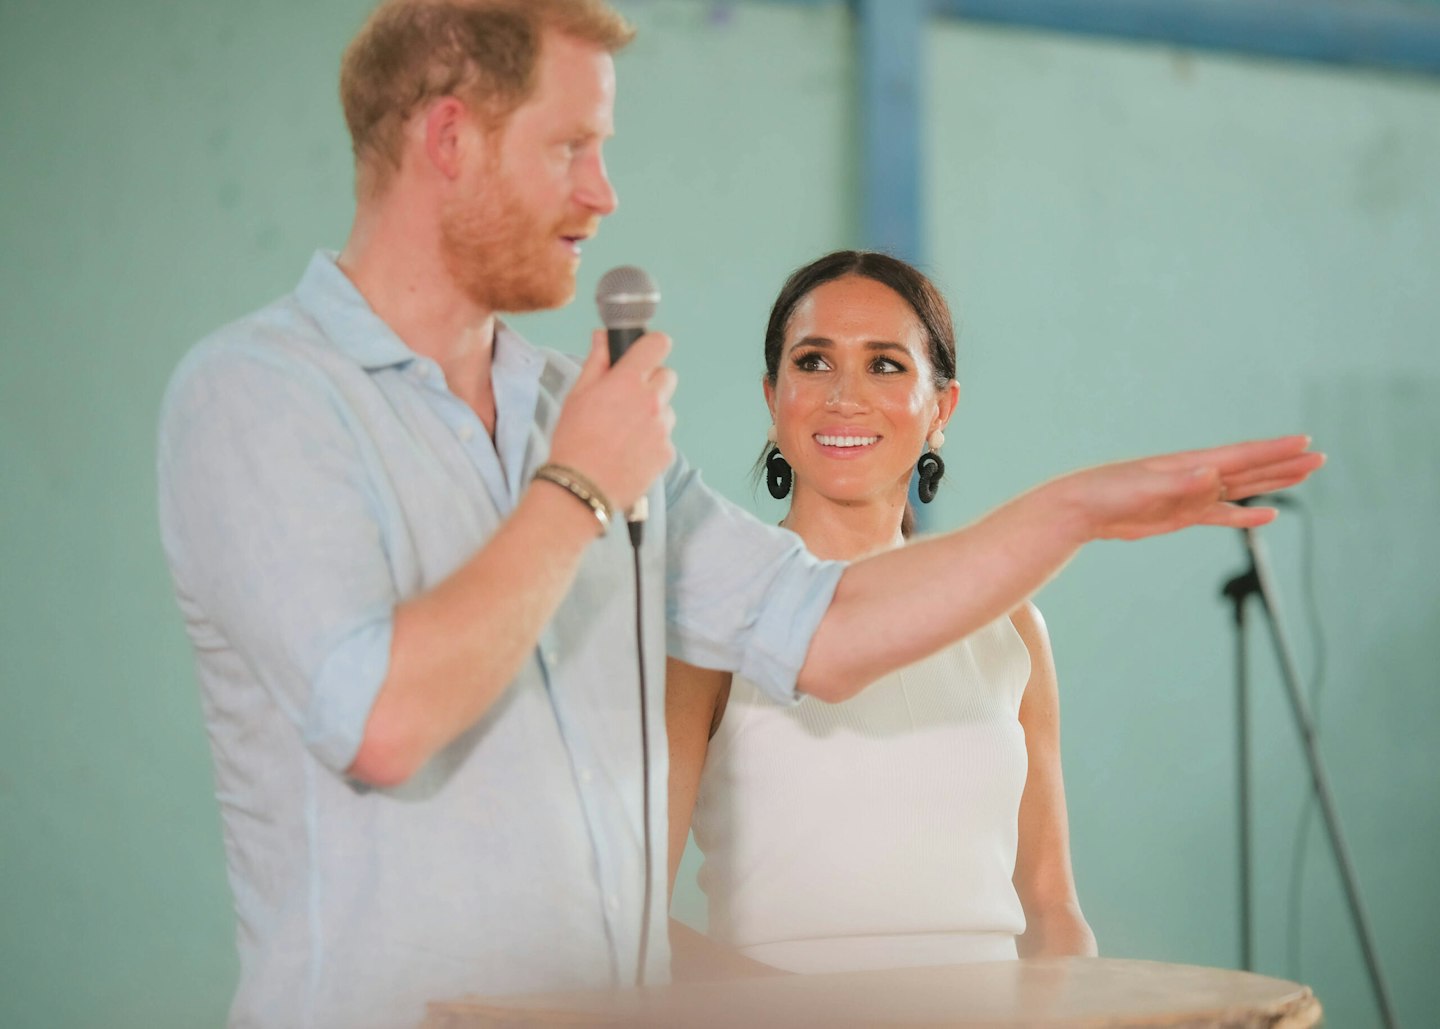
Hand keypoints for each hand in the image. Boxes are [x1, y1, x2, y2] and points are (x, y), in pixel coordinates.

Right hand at [547, 329, 677, 511]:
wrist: (581, 486)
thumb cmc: (574, 440)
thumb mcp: (577, 394)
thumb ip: (596, 361)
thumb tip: (602, 337)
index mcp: (628, 381)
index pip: (658, 345)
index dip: (652, 346)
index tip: (645, 353)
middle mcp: (652, 401)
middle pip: (667, 376)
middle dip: (651, 383)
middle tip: (627, 400)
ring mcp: (663, 428)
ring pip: (667, 409)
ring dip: (653, 414)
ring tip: (625, 432)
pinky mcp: (667, 452)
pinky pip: (665, 437)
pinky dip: (652, 441)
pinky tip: (630, 451)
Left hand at [1052, 435, 1324, 541]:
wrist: (1079, 509)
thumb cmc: (1106, 492)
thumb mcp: (1144, 489)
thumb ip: (1181, 484)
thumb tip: (1212, 474)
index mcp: (1189, 465)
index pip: (1241, 455)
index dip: (1273, 450)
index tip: (1305, 442)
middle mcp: (1195, 476)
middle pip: (1249, 469)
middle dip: (1283, 463)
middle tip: (1319, 457)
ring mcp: (1190, 495)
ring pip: (1240, 489)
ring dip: (1271, 482)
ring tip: (1303, 475)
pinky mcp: (1180, 515)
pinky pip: (1221, 514)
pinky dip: (1244, 514)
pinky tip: (1266, 513)